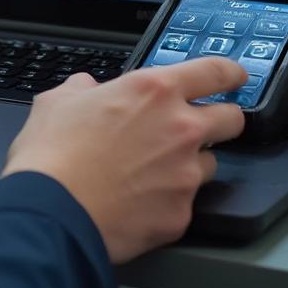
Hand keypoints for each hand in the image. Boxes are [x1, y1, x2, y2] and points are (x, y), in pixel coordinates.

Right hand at [2, 57, 246, 262]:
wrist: (52, 213)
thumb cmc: (53, 156)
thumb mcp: (58, 100)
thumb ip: (83, 88)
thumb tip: (87, 89)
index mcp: (154, 91)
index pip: (215, 72)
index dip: (230, 73)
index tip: (235, 77)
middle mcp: (180, 128)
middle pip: (232, 120)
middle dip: (222, 121)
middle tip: (201, 126)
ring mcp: (185, 175)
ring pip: (209, 165)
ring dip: (190, 165)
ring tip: (154, 172)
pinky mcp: (181, 215)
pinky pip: (185, 204)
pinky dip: (168, 202)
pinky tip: (140, 202)